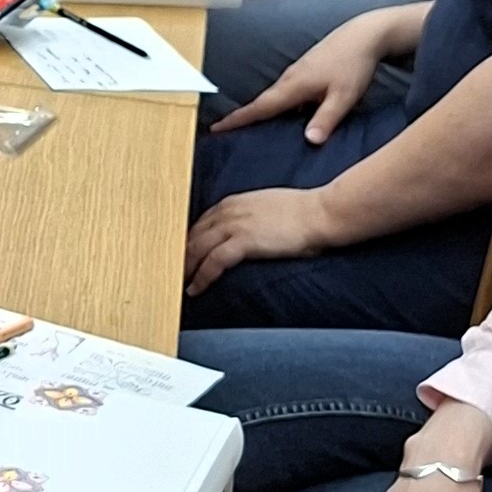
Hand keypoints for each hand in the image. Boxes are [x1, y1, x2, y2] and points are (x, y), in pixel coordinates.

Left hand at [182, 184, 335, 296]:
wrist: (321, 213)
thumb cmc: (302, 213)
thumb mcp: (267, 207)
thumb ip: (248, 216)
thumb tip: (242, 233)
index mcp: (232, 202)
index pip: (199, 224)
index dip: (186, 242)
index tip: (180, 256)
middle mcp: (228, 211)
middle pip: (191, 236)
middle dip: (179, 256)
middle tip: (169, 274)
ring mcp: (234, 225)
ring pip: (196, 249)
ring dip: (184, 269)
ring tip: (177, 285)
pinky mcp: (243, 241)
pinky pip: (212, 262)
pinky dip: (201, 277)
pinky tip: (195, 289)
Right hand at [207, 17, 387, 145]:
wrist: (365, 34)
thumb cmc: (355, 64)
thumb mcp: (344, 96)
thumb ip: (326, 119)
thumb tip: (308, 141)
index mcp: (294, 86)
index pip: (259, 107)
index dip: (237, 119)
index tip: (215, 128)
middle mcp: (289, 78)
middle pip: (261, 102)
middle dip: (240, 116)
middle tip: (221, 130)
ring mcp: (297, 72)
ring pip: (273, 96)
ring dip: (258, 109)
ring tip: (246, 125)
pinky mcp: (306, 69)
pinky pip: (284, 91)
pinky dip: (275, 102)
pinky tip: (282, 112)